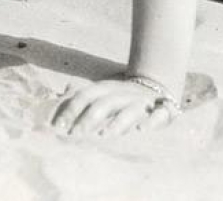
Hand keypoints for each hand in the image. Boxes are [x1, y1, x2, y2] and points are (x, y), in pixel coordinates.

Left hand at [52, 77, 178, 138]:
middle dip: (90, 117)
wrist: (158, 88)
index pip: (86, 95)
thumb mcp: (102, 95)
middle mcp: (125, 93)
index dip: (72, 108)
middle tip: (77, 134)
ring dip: (117, 121)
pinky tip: (141, 130)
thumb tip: (60, 96)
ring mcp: (143, 102)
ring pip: (130, 109)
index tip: (58, 126)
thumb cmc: (122, 99)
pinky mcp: (163, 111)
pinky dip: (151, 121)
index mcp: (108, 89)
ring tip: (104, 135)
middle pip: (105, 102)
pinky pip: (160, 114)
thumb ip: (82, 98)